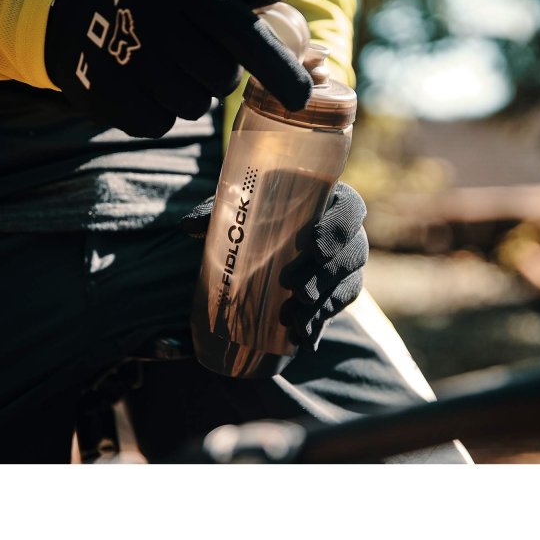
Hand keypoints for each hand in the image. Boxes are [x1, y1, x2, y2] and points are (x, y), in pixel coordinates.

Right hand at [44, 0, 312, 136]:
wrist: (75, 19)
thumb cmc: (157, 3)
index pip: (243, 34)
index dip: (278, 70)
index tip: (302, 98)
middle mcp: (153, 16)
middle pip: (221, 80)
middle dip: (217, 77)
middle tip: (195, 59)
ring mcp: (123, 54)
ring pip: (191, 107)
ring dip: (188, 97)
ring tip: (165, 70)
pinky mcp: (104, 91)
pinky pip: (158, 124)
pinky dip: (158, 113)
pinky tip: (142, 87)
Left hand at [181, 182, 367, 350]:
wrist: (266, 243)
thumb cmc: (256, 216)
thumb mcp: (238, 212)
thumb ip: (216, 213)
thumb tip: (186, 226)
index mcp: (329, 201)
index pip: (350, 209)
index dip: (337, 227)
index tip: (311, 245)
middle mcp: (345, 233)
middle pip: (353, 252)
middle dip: (325, 273)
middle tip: (292, 286)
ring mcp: (345, 265)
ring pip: (348, 285)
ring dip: (322, 303)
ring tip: (292, 317)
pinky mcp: (338, 292)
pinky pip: (337, 310)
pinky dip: (319, 325)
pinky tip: (302, 338)